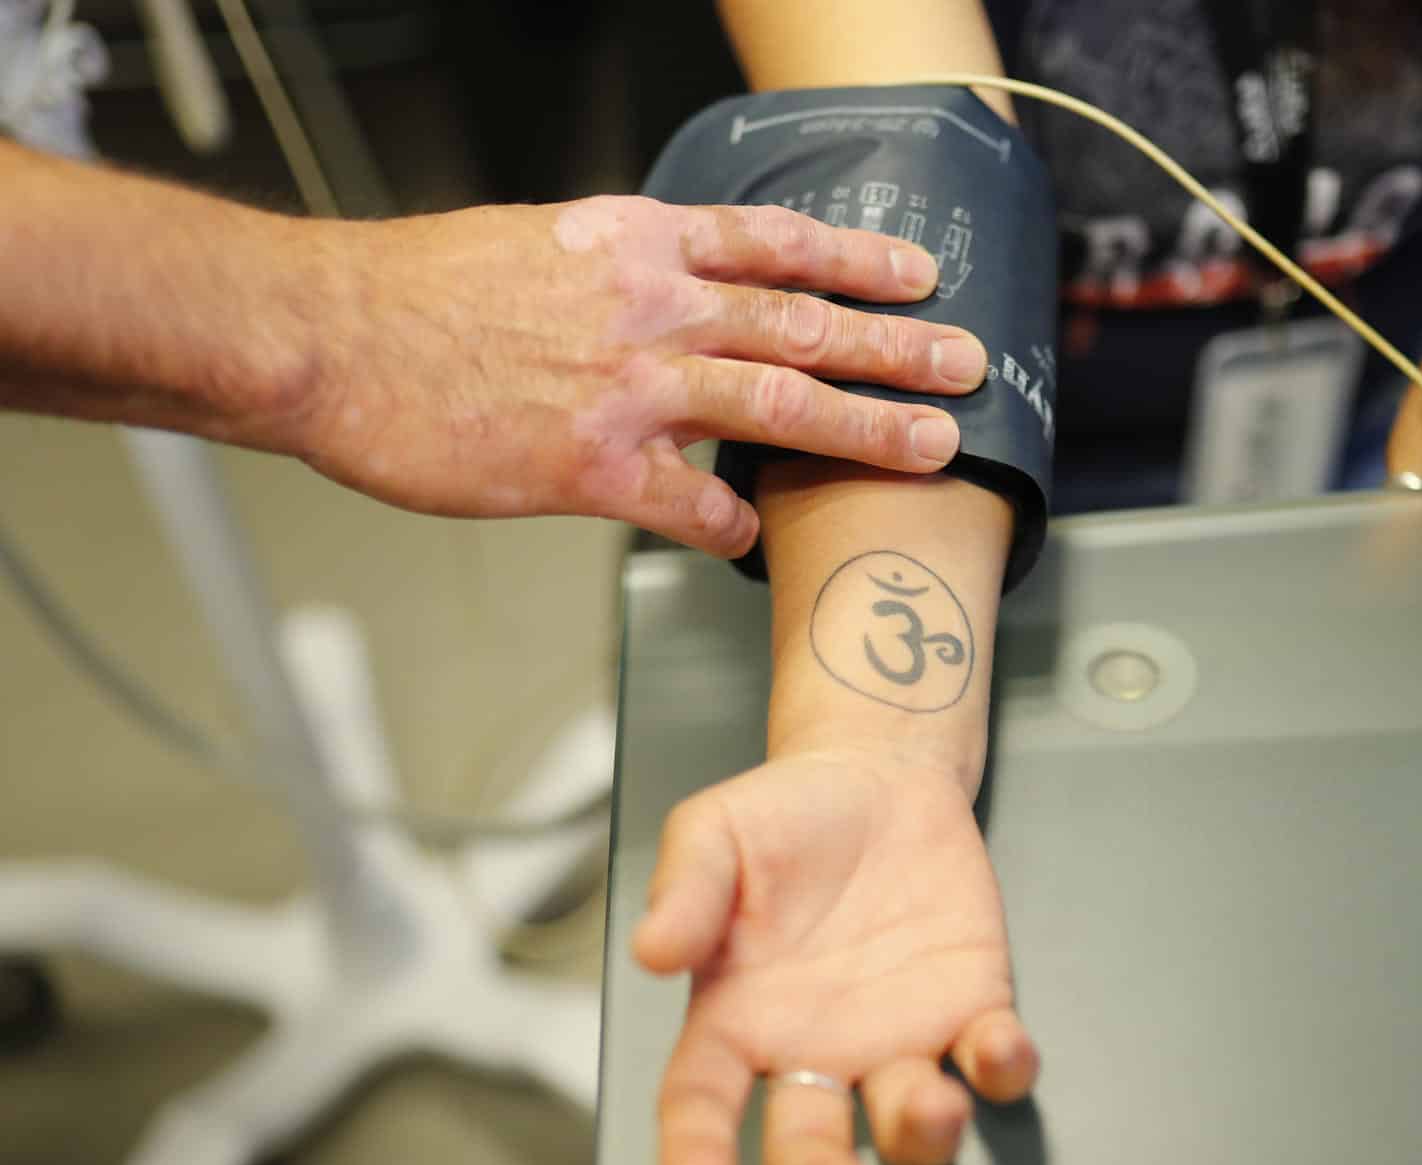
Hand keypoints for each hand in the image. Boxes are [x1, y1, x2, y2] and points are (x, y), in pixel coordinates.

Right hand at [286, 197, 987, 555]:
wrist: (331, 336)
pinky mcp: (591, 467)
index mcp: (635, 243)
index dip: (859, 257)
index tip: (917, 272)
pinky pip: (693, 505)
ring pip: (779, 404)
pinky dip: (731, 526)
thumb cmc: (417, 293)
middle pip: (804, 323)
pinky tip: (752, 541)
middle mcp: (649, 308)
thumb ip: (621, 271)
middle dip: (898, 347)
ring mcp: (628, 387)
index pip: (776, 243)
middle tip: (966, 363)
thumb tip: (675, 292)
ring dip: (865, 428)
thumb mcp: (537, 243)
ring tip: (932, 447)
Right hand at [629, 749, 1037, 1164]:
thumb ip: (685, 889)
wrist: (878, 778)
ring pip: (909, 1121)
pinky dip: (1003, 1067)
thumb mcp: (712, 831)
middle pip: (810, 1144)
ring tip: (933, 1106)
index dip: (696, 1150)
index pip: (702, 1101)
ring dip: (924, 1132)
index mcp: (736, 1018)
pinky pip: (991, 1060)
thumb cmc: (784, 817)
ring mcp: (897, 1038)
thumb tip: (652, 950)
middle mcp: (815, 1049)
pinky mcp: (970, 1008)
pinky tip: (999, 1049)